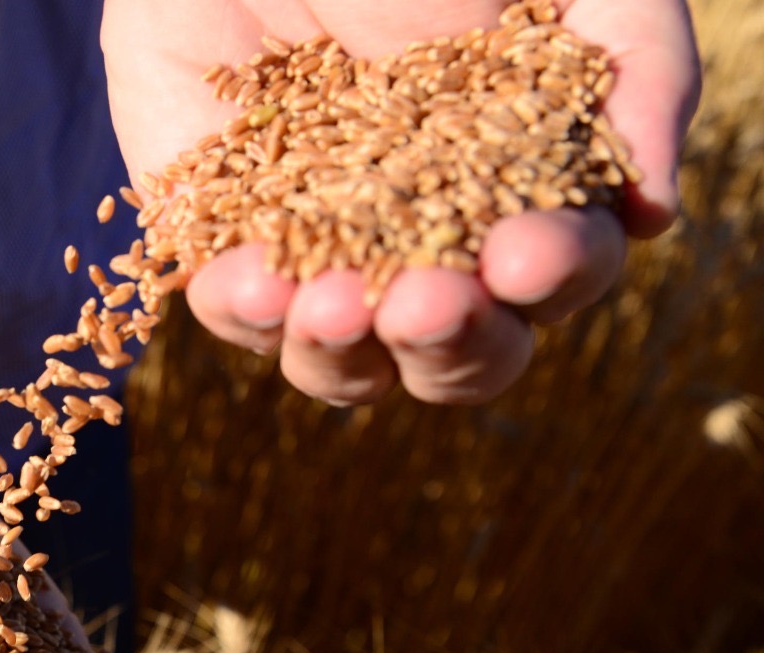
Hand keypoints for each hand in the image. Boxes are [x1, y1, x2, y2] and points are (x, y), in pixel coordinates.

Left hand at [102, 0, 700, 404]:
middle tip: (430, 303)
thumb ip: (634, 66)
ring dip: (345, 352)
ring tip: (333, 308)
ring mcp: (321, 255)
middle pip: (462, 353)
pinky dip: (246, 311)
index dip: (557, 273)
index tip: (527, 251)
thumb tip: (651, 210)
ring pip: (346, 363)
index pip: (562, 268)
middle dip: (455, 341)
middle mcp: (425, 244)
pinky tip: (255, 285)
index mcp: (519, 188)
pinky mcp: (224, 244)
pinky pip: (235, 309)